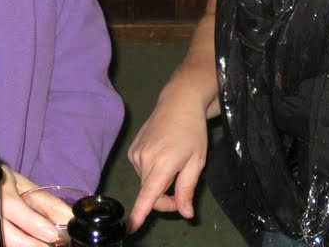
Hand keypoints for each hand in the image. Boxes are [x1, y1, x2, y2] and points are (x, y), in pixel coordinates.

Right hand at [126, 84, 210, 231]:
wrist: (178, 103)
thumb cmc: (193, 132)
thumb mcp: (197, 162)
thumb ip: (187, 189)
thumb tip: (185, 214)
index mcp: (163, 162)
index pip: (149, 194)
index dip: (140, 212)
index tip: (131, 226)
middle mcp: (145, 159)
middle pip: (150, 194)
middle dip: (164, 200)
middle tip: (182, 194)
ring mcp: (135, 154)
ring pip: (146, 183)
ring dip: (158, 184)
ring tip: (174, 165)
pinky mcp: (132, 151)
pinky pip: (141, 172)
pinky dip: (151, 173)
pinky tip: (162, 157)